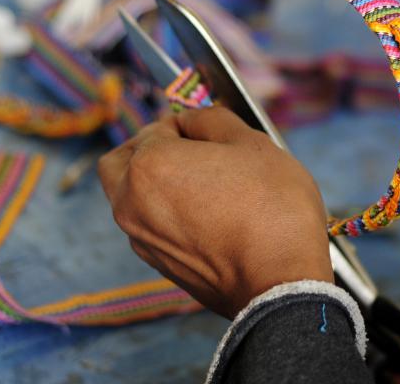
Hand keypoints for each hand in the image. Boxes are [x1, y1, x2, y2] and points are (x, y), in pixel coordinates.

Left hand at [98, 107, 332, 318]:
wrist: (280, 279)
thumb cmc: (271, 207)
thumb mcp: (253, 143)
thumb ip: (213, 119)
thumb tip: (192, 120)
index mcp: (150, 164)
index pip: (157, 126)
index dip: (187, 124)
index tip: (211, 132)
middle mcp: (131, 202)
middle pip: (120, 162)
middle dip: (148, 150)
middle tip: (189, 152)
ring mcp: (141, 238)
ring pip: (131, 198)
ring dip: (156, 185)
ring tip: (205, 187)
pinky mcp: (159, 265)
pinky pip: (151, 229)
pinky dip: (168, 216)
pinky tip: (209, 218)